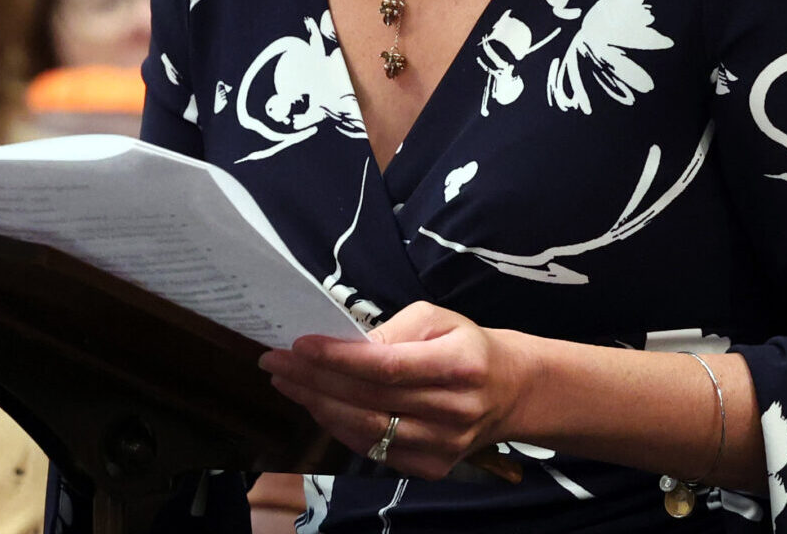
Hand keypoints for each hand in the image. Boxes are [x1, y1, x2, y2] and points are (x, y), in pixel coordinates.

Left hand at [259, 301, 527, 479]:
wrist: (510, 391)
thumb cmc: (466, 345)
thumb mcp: (438, 318)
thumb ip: (393, 330)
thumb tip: (344, 346)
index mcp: (461, 366)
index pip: (388, 367)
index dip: (339, 358)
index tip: (299, 345)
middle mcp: (455, 411)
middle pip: (371, 400)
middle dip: (315, 380)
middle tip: (276, 362)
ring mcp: (444, 446)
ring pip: (368, 430)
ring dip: (319, 406)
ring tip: (287, 383)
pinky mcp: (433, 468)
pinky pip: (375, 450)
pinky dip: (340, 428)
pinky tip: (318, 405)